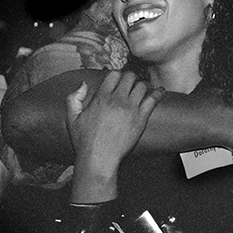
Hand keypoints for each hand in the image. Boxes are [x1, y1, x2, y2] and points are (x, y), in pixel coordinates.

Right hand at [66, 70, 163, 200]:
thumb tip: (84, 85)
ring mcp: (131, 108)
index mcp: (101, 98)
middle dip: (130, 78)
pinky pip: (153, 99)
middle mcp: (117, 100)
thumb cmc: (85, 141)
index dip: (117, 75)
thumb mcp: (72, 118)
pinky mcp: (141, 118)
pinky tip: (160, 91)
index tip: (119, 79)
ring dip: (142, 86)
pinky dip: (158, 93)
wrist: (99, 158)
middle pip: (130, 77)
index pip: (114, 74)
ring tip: (142, 90)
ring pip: (142, 85)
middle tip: (131, 83)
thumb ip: (73, 98)